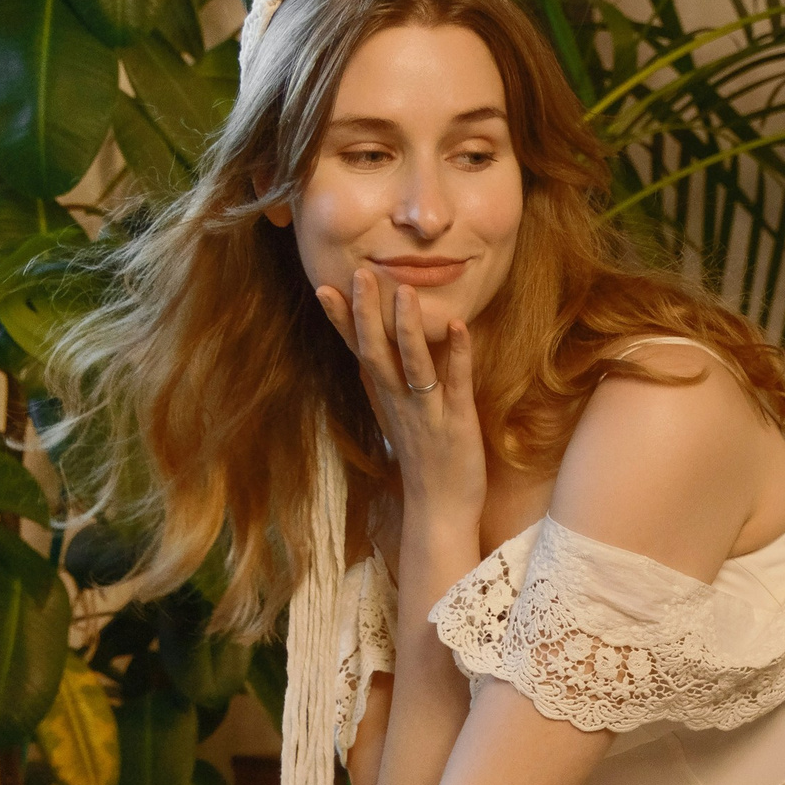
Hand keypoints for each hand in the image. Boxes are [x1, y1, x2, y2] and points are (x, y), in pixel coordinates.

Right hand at [317, 264, 485, 535]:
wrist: (439, 511)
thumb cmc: (422, 463)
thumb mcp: (396, 420)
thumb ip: (385, 388)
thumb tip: (369, 360)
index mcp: (385, 398)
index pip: (357, 352)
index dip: (340, 321)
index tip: (324, 286)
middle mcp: (399, 402)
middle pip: (375, 352)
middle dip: (365, 314)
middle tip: (360, 273)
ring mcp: (426, 413)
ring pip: (412, 366)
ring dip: (407, 329)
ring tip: (404, 292)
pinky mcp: (456, 423)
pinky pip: (454, 383)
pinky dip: (458, 354)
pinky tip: (460, 326)